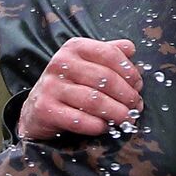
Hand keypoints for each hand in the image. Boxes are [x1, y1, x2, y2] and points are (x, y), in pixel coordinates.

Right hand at [18, 38, 143, 138]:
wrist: (36, 108)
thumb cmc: (70, 85)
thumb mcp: (88, 63)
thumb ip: (109, 53)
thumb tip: (130, 48)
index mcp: (74, 48)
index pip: (109, 54)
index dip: (129, 71)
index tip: (138, 86)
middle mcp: (60, 63)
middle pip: (105, 79)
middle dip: (127, 95)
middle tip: (136, 106)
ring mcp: (51, 86)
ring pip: (95, 101)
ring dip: (117, 113)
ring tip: (127, 119)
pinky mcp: (45, 109)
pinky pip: (79, 120)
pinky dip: (98, 126)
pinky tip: (106, 127)